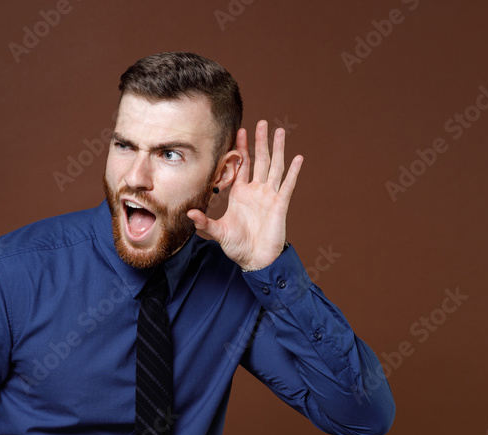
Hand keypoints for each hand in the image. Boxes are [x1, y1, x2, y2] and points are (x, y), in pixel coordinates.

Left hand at [188, 120, 302, 270]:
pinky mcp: (280, 205)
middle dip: (259, 141)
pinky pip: (287, 185)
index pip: (242, 165)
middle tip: (261, 122)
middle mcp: (256, 191)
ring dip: (278, 149)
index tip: (240, 130)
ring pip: (275, 167)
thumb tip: (189, 213)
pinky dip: (293, 172)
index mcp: (241, 193)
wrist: (255, 260)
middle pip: (260, 160)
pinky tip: (298, 158)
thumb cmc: (237, 246)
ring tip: (280, 132)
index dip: (241, 148)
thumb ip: (204, 222)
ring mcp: (269, 196)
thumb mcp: (218, 232)